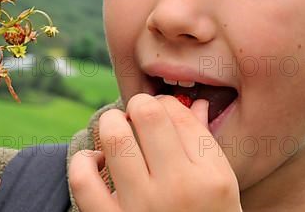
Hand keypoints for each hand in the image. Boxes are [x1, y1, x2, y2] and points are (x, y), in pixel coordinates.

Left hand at [69, 93, 241, 211]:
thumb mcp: (220, 188)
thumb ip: (204, 145)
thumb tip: (195, 103)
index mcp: (211, 178)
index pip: (178, 114)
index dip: (164, 105)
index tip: (160, 113)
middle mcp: (178, 189)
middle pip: (146, 115)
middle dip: (137, 106)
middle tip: (136, 116)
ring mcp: (142, 207)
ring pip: (114, 138)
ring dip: (110, 124)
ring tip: (116, 130)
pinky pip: (83, 178)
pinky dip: (83, 161)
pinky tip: (96, 160)